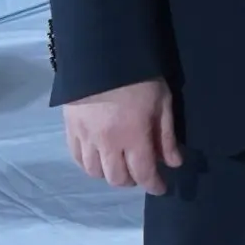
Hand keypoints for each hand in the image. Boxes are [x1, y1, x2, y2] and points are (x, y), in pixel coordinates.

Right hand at [62, 77, 181, 195]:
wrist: (102, 56)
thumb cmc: (141, 78)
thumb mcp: (163, 103)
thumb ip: (167, 136)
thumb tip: (174, 163)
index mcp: (133, 137)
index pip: (143, 173)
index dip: (154, 185)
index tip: (161, 188)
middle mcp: (106, 144)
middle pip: (117, 178)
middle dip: (133, 181)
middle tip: (143, 174)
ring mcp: (85, 138)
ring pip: (94, 172)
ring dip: (110, 175)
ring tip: (122, 167)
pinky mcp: (70, 130)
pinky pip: (77, 159)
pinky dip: (89, 165)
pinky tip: (99, 160)